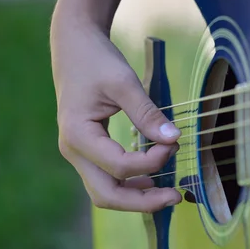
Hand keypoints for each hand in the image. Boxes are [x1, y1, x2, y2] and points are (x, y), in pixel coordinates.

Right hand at [51, 22, 181, 211]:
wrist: (75, 46)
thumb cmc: (96, 61)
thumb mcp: (124, 83)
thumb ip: (147, 114)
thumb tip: (174, 139)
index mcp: (77, 136)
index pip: (119, 166)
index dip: (152, 162)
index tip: (174, 144)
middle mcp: (73, 151)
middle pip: (107, 195)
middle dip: (143, 201)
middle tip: (176, 197)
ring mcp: (78, 154)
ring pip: (105, 193)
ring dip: (137, 198)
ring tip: (168, 193)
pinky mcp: (87, 151)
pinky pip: (107, 179)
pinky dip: (130, 185)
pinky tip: (152, 180)